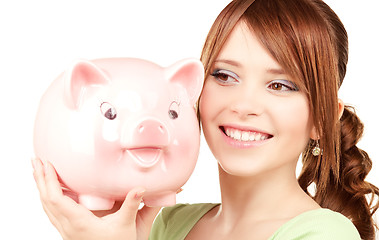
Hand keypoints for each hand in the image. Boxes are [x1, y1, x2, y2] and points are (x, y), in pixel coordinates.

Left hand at [32, 158, 160, 239]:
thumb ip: (132, 205)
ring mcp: (66, 230)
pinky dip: (48, 198)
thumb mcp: (126, 225)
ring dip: (42, 188)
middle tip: (37, 161)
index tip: (47, 164)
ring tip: (39, 172)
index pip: (56, 200)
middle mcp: (68, 227)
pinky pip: (52, 212)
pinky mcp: (69, 231)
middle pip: (47, 201)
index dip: (49, 181)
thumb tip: (140, 188)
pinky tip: (52, 191)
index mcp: (79, 223)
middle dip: (40, 179)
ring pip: (47, 207)